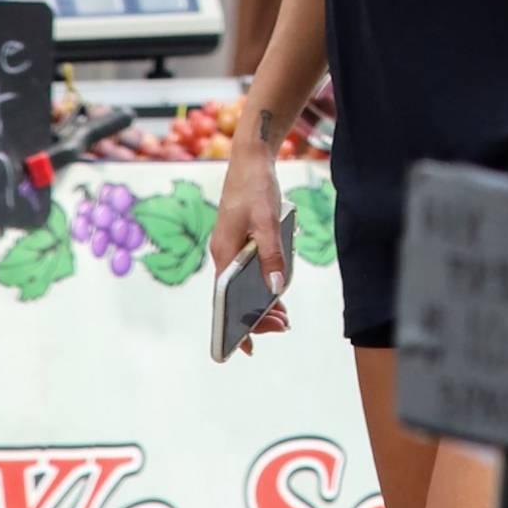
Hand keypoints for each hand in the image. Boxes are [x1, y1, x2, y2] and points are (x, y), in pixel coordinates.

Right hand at [209, 122, 290, 354]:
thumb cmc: (255, 187)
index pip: (225, 301)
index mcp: (223, 253)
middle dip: (256, 315)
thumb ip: (271, 256)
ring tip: (284, 317)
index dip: (235, 325)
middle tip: (283, 327)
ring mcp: (231, 246)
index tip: (247, 348)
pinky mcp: (241, 238)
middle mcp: (223, 253)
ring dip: (262, 300)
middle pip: (235, 296)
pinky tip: (278, 290)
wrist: (252, 158)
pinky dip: (263, 281)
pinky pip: (250, 269)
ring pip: (244, 283)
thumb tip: (275, 289)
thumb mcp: (266, 222)